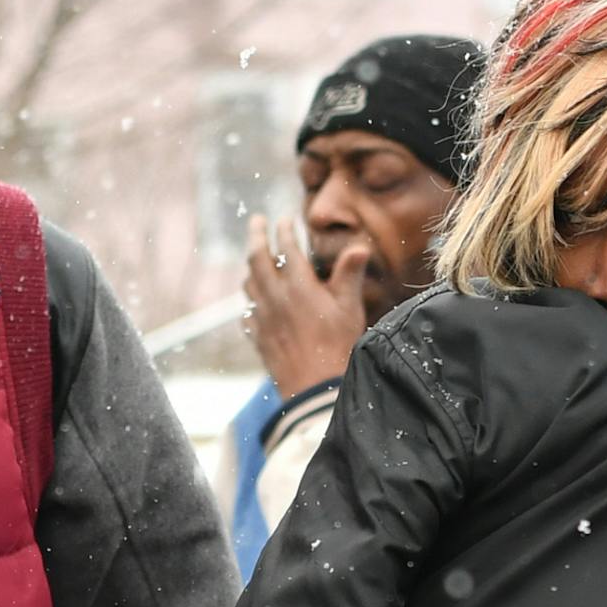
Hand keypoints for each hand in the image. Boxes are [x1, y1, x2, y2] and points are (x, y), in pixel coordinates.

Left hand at [241, 214, 367, 398]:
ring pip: (249, 283)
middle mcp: (274, 297)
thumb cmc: (337, 347)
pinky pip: (247, 311)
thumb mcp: (349, 308)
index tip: (285, 219)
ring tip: (255, 259)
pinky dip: (250, 300)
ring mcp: (262, 317)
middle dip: (256, 235)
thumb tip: (359, 247)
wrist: (315, 388)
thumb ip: (349, 274)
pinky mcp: (258, 337)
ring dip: (251, 267)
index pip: (287, 247)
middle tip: (256, 221)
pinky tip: (254, 302)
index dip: (285, 229)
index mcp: (298, 285)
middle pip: (257, 258)